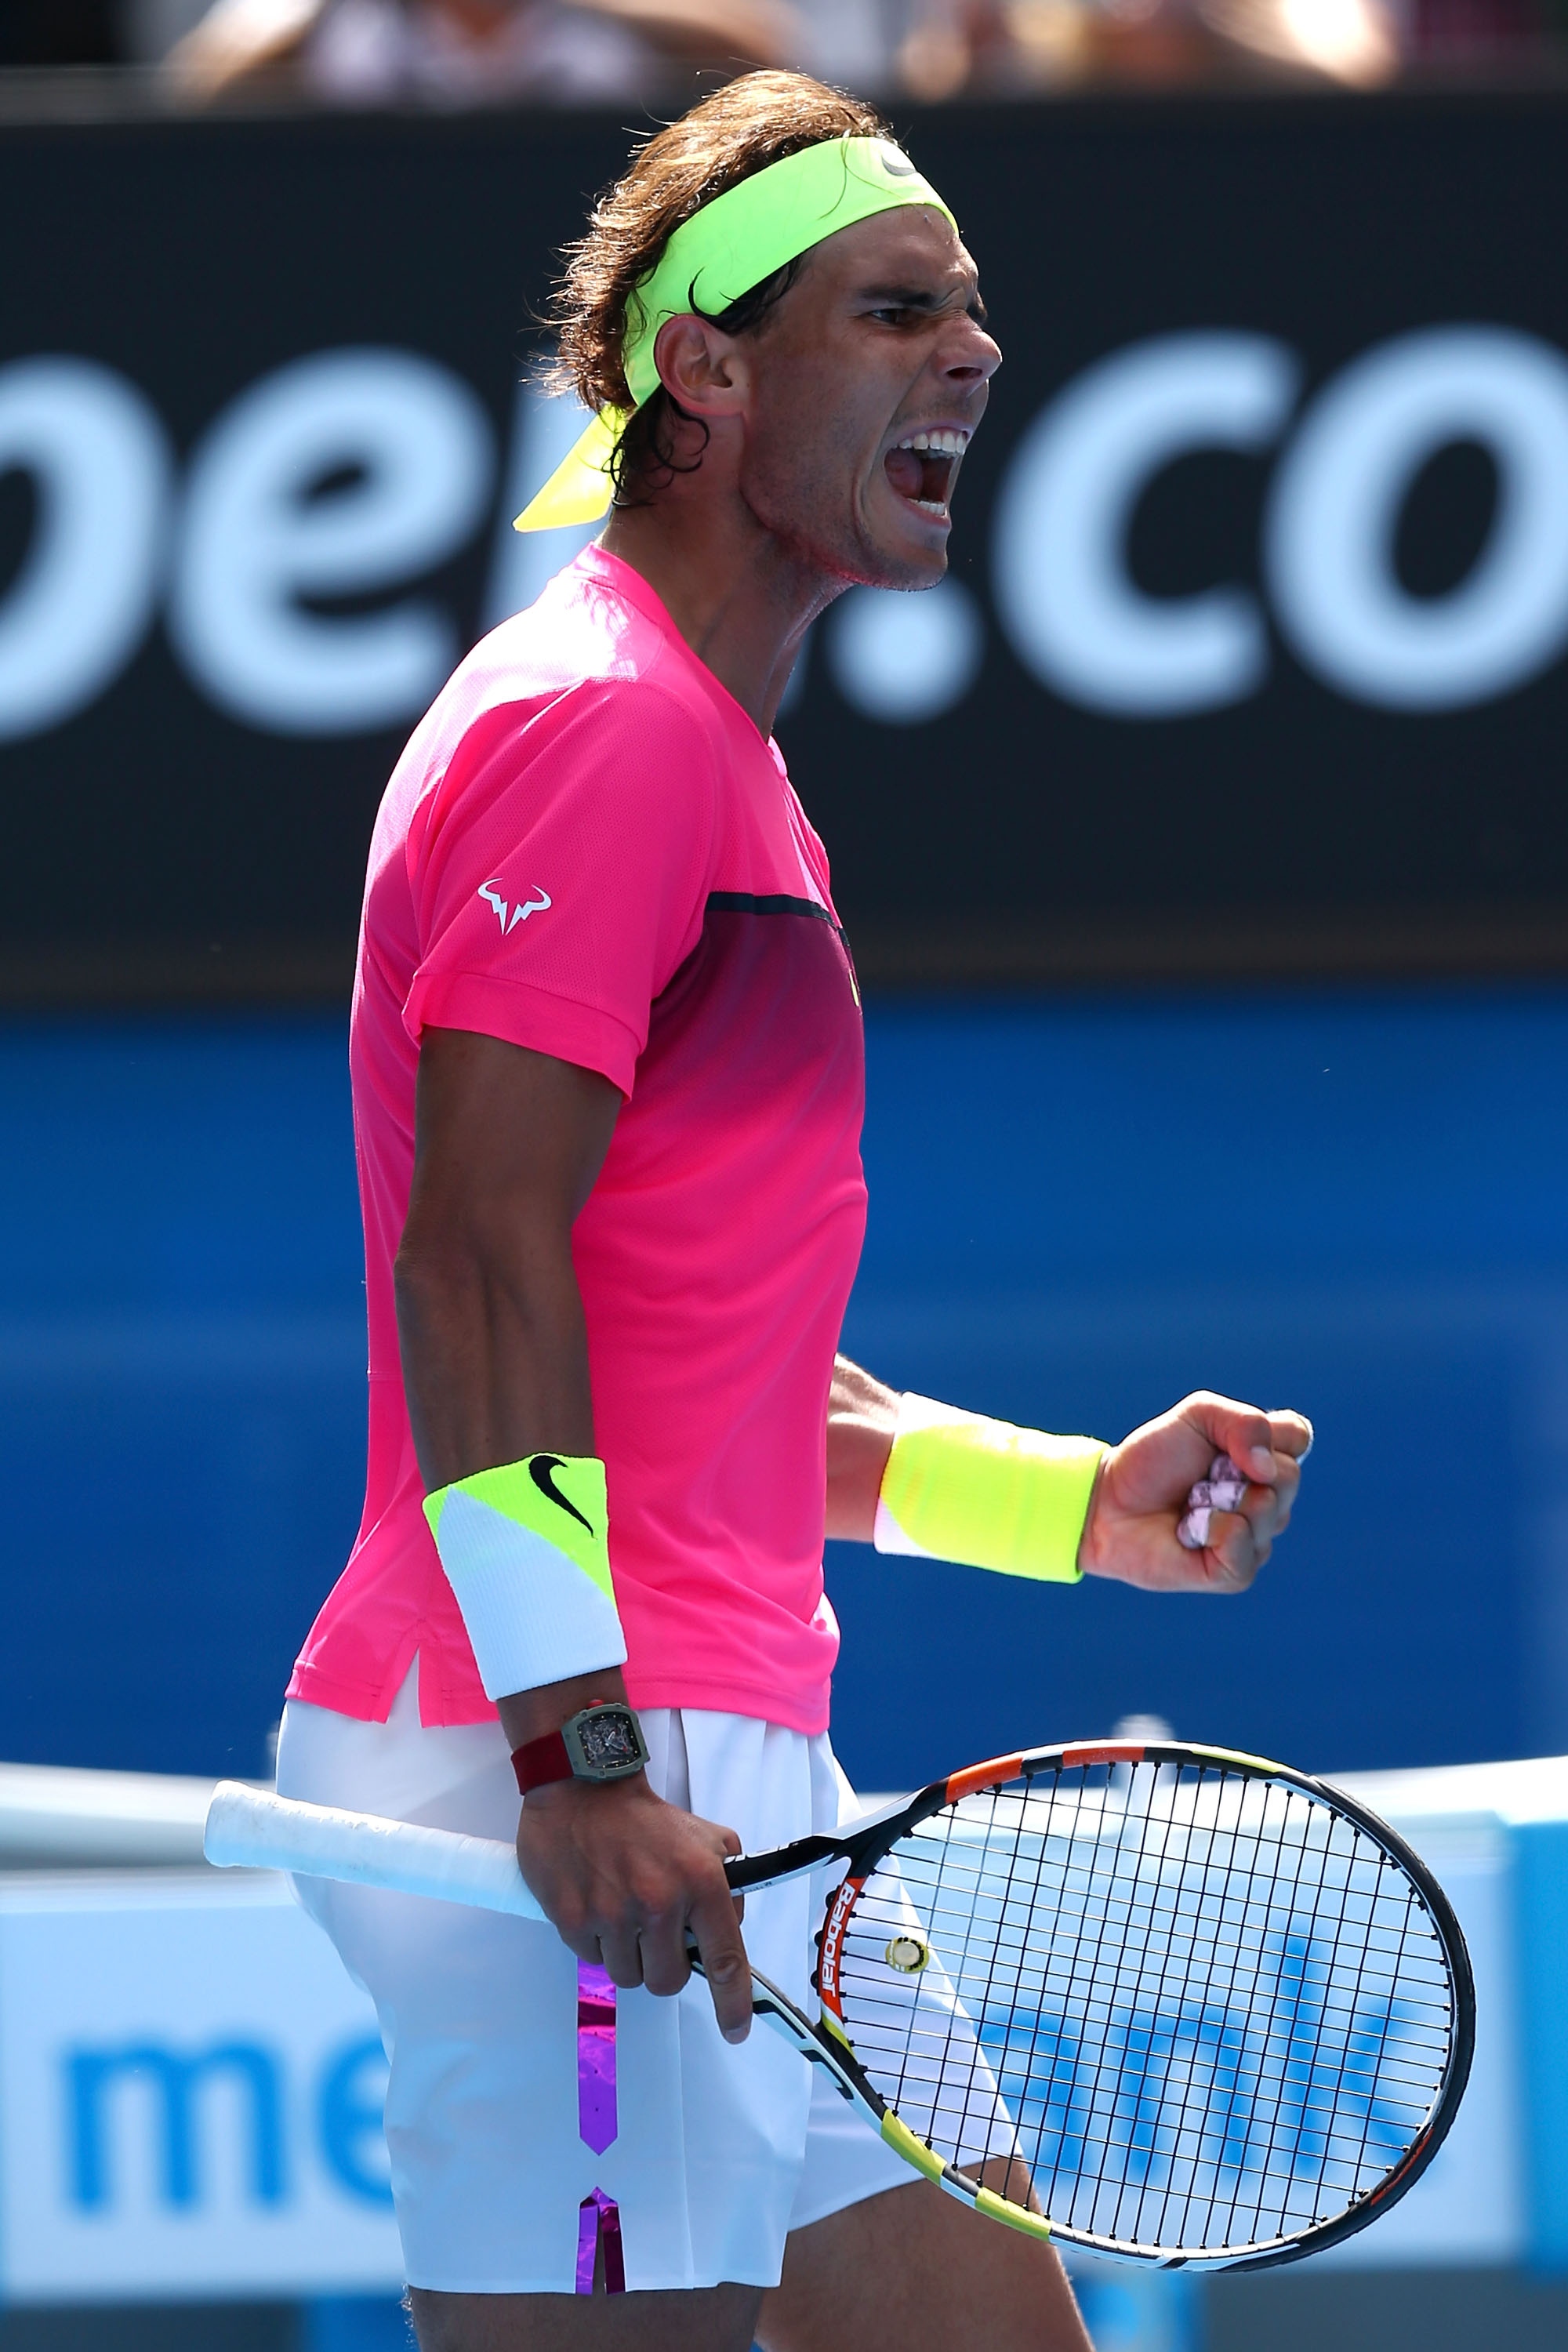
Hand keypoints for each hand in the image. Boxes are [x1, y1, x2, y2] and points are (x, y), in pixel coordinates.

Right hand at [515, 1773, 753, 2042]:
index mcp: (701, 1882)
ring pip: (628, 1975)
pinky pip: (592, 1959)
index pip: (725, 1959)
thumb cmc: (647, 1819)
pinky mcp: (574, 1919)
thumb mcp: (708, 1840)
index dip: (733, 2004)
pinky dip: (597, 1941)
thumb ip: (728, 1886)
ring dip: (628, 1954)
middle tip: (654, 1934)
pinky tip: (596, 1902)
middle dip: (663, 1965)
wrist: (583, 1787)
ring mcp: (614, 1913)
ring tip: (622, 1910)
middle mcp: (660, 1902)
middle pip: (668, 1980)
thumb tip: (727, 1933)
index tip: (736, 2031)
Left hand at [1077, 1392, 1312, 1593]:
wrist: (1108, 1501)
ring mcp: (1255, 1538)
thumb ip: (1244, 1423)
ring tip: (1191, 1504)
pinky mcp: (1235, 1571)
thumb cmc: (1153, 1459)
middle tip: (1202, 1475)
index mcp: (1264, 1459)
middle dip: (1237, 1467)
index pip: (1298, 1438)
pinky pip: (1243, 1545)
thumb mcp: (1197, 1417)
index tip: (1226, 1440)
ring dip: (1219, 1498)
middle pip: (1288, 1477)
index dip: (1267, 1435)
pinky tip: (1189, 1531)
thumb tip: (1267, 1469)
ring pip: (1267, 1510)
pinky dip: (1212, 1530)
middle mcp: (1268, 1499)